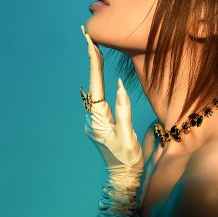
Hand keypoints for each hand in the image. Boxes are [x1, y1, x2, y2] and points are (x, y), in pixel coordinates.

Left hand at [80, 25, 143, 215]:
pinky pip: (99, 100)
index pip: (96, 87)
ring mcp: (94, 123)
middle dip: (92, 62)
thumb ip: (123, 109)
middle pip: (92, 85)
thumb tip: (116, 85)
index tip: (90, 43)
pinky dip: (100, 85)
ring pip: (95, 92)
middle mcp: (92, 120)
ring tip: (96, 49)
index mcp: (99, 120)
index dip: (94, 64)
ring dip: (96, 72)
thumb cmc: (128, 159)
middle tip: (89, 37)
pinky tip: (101, 74)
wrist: (123, 178)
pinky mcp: (99, 125)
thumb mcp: (128, 134)